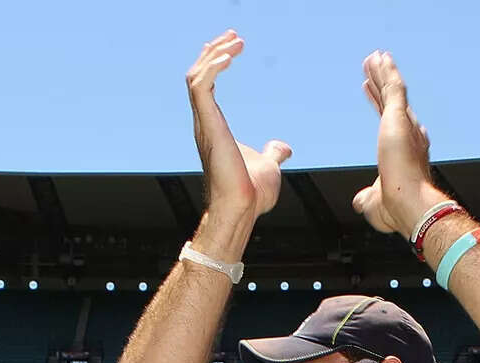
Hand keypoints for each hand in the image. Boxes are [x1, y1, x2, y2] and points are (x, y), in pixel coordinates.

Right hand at [186, 32, 289, 246]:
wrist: (243, 209)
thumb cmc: (251, 194)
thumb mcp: (268, 165)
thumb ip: (272, 152)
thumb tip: (283, 147)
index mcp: (214, 127)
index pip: (206, 85)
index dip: (216, 61)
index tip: (233, 45)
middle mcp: (204, 123)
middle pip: (198, 75)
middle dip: (213, 51)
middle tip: (234, 36)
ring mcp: (204, 125)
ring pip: (196, 77)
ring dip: (213, 55)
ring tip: (234, 42)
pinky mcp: (208, 126)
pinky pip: (201, 87)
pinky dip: (212, 67)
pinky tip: (229, 56)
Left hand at [351, 50, 445, 237]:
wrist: (411, 206)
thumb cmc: (397, 211)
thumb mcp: (374, 204)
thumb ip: (366, 199)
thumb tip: (358, 201)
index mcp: (406, 153)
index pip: (391, 123)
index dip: (381, 106)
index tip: (373, 93)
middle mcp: (409, 136)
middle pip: (392, 103)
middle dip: (382, 85)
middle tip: (374, 69)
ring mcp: (406, 125)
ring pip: (392, 91)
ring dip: (383, 72)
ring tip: (374, 57)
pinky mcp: (400, 118)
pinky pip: (393, 87)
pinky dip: (387, 71)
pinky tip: (380, 58)